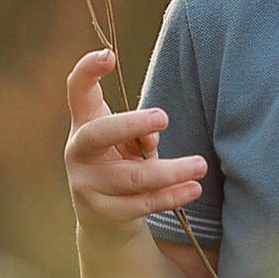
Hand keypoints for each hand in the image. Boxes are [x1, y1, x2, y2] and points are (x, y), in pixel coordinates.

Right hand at [62, 49, 201, 239]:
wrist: (104, 222)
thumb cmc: (121, 166)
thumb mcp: (129, 144)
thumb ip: (139, 133)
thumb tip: (152, 133)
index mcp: (84, 124)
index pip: (78, 91)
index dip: (87, 71)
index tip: (108, 54)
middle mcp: (78, 152)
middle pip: (97, 134)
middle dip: (130, 125)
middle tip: (164, 117)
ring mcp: (87, 185)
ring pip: (132, 177)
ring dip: (171, 171)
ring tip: (200, 165)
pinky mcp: (103, 213)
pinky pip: (142, 203)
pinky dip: (171, 195)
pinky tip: (192, 188)